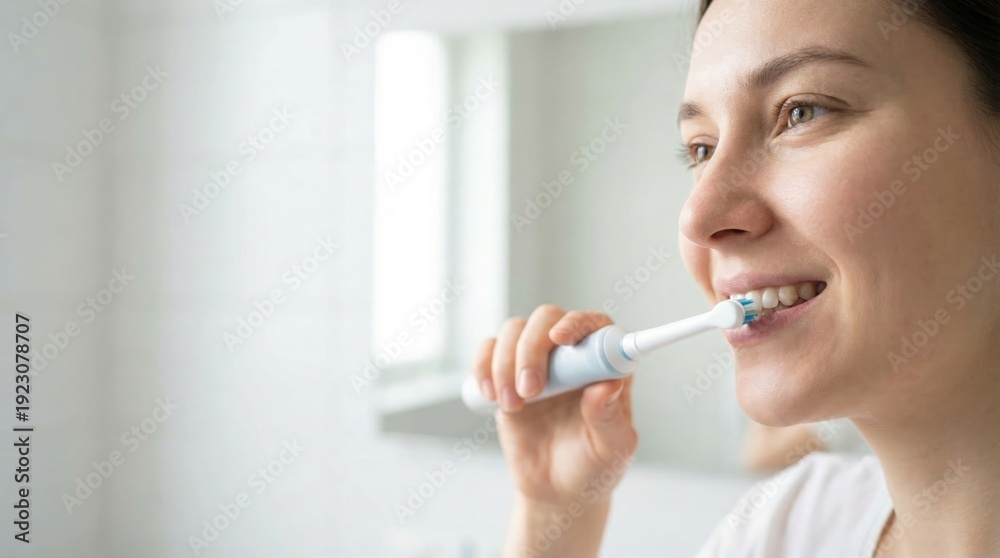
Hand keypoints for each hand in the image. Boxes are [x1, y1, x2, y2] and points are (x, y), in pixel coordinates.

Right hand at [471, 304, 638, 505]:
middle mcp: (571, 355)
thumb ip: (610, 418)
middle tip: (531, 389)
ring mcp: (537, 361)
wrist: (557, 489)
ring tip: (512, 404)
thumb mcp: (612, 450)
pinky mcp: (506, 373)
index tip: (561, 339)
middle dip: (532, 348)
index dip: (577, 322)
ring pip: (515, 329)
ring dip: (506, 362)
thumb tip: (606, 386)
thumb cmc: (593, 466)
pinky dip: (482, 366)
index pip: (595, 324)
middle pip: (547, 318)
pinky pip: (488, 349)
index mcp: (604, 366)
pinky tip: (491, 395)